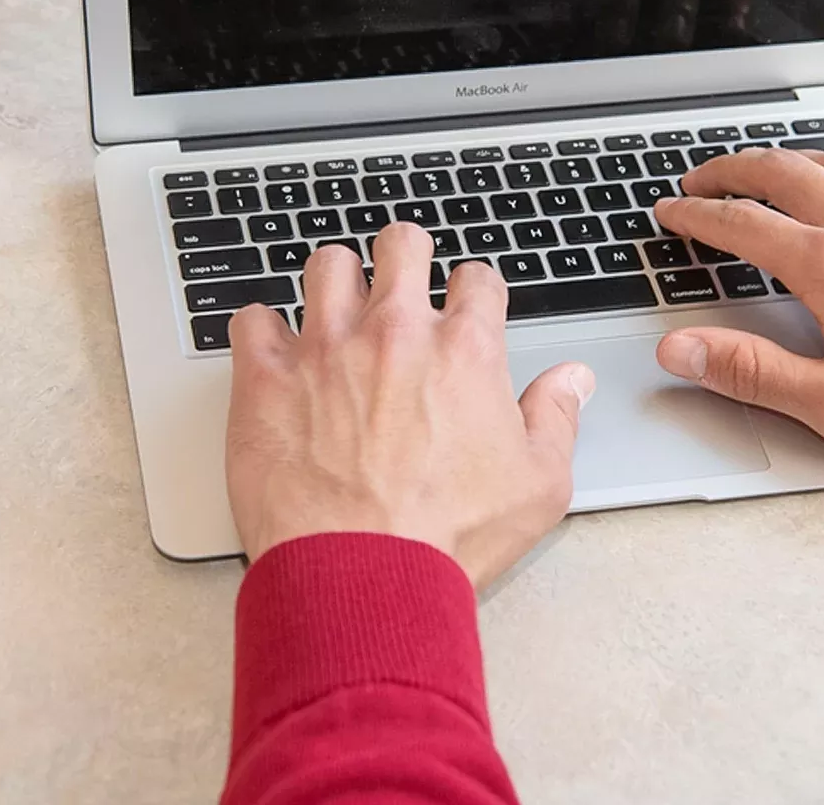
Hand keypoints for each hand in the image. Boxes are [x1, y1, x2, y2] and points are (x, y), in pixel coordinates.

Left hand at [224, 224, 595, 588]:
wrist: (363, 577)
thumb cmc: (447, 539)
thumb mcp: (538, 487)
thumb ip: (556, 420)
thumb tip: (572, 381)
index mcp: (464, 351)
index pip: (476, 279)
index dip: (475, 291)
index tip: (467, 308)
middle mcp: (393, 333)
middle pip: (401, 246)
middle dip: (406, 255)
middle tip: (401, 280)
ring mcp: (324, 348)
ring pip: (326, 266)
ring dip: (336, 282)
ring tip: (337, 309)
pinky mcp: (266, 378)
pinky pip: (252, 319)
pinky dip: (262, 330)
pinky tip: (274, 353)